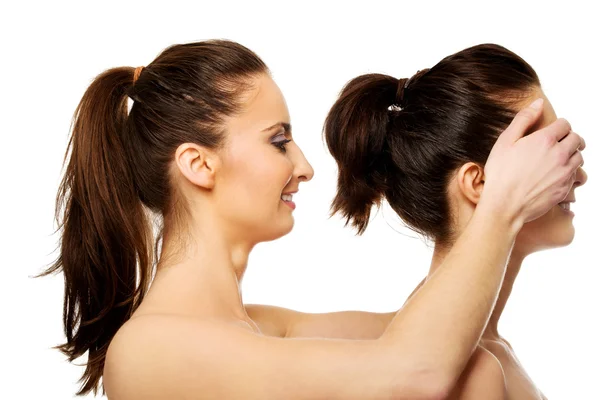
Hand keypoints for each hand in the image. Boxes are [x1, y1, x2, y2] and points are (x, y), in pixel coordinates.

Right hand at [481, 98, 584, 227]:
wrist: (505, 205)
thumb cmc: (500, 173)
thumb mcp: (505, 142)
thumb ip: (523, 119)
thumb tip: (539, 103)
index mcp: (545, 140)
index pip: (565, 124)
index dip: (558, 126)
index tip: (551, 131)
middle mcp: (560, 154)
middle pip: (577, 139)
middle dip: (569, 138)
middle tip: (559, 143)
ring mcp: (564, 172)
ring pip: (579, 157)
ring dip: (571, 155)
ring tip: (558, 159)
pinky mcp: (565, 188)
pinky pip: (577, 176)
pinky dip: (570, 173)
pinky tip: (555, 175)